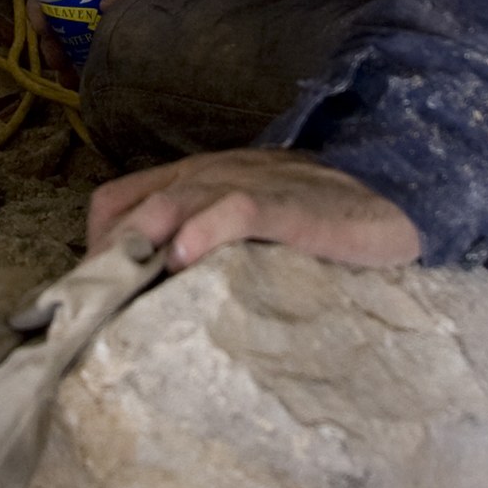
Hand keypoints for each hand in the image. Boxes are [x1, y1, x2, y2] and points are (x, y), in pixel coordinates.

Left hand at [87, 148, 420, 270]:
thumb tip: (154, 301)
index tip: (89, 301)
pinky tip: (185, 256)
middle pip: (134, 205)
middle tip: (92, 311)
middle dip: (105, 257)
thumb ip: (207, 251)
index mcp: (196, 181)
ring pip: (176, 201)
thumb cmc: (320, 220)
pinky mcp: (290, 205)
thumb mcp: (248, 233)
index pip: (116, 201)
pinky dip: (206, 229)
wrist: (398, 194)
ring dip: (141, 241)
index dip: (94, 249)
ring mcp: (250, 185)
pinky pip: (238, 208)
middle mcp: (212, 176)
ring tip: (120, 285)